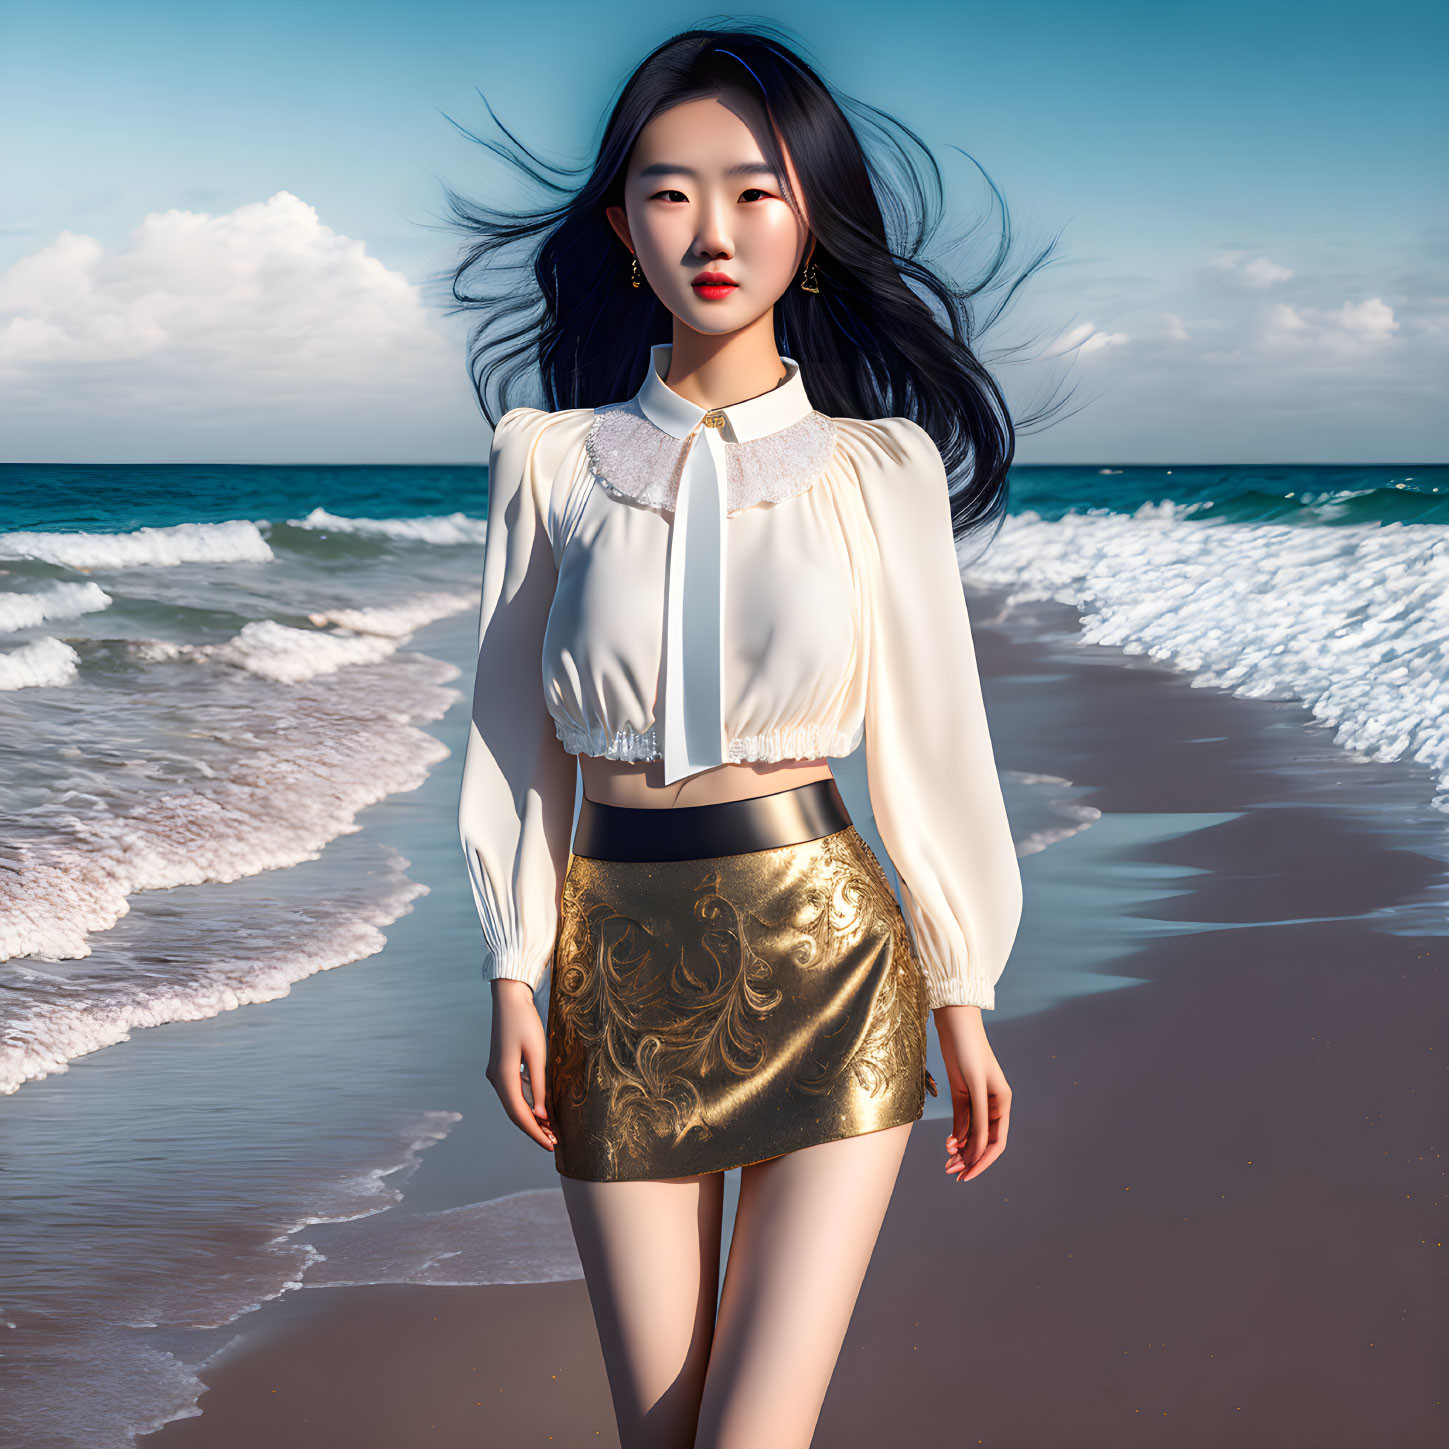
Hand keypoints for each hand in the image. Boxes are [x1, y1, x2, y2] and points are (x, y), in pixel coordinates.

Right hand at [485, 978, 557, 1152]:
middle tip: (554, 1142)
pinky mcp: (501, 1067)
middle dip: (534, 1129)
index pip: (519, 1114)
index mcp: (503, 1077)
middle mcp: (496, 1078)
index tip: (551, 1145)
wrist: (509, 998)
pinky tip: (540, 1109)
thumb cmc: (525, 1022)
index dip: (536, 1132)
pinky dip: (527, 1104)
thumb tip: (541, 1115)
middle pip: (514, 1113)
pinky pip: (513, 1093)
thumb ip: (539, 1085)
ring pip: (513, 1104)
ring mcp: (496, 1073)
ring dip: (531, 1118)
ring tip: (551, 1130)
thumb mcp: (537, 1054)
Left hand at [933, 1005, 1010, 1181]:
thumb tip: (976, 1150)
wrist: (954, 1025)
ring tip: (946, 1160)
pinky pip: (962, 1122)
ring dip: (960, 1149)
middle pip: (984, 1141)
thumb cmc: (969, 1051)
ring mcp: (977, 1100)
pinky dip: (955, 1135)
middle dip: (969, 1158)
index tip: (967, 1174)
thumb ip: (977, 1119)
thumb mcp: (974, 1087)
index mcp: (1002, 1103)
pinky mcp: (963, 1094)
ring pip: (971, 1134)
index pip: (996, 1141)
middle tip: (950, 1170)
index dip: (983, 1161)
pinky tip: (947, 1143)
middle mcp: (992, 1104)